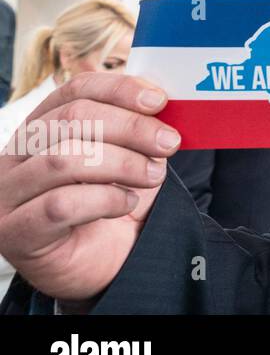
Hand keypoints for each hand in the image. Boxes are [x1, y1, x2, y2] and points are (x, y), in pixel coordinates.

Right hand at [0, 73, 177, 301]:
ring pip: (63, 160)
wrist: (103, 265)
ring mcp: (8, 194)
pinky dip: (105, 199)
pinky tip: (126, 202)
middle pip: (70, 119)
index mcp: (41, 127)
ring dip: (122, 164)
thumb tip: (160, 97)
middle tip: (169, 143)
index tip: (160, 101)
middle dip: (130, 127)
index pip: (75, 90)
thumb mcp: (128, 157)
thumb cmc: (112, 204)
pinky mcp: (15, 232)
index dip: (119, 89)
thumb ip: (137, 127)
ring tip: (154, 175)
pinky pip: (60, 205)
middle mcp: (14, 156)